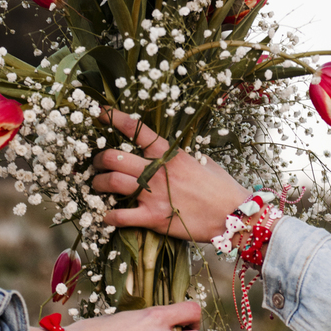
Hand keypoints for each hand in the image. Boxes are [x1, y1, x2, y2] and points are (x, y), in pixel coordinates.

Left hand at [92, 108, 248, 242]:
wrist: (234, 215)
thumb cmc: (221, 187)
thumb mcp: (202, 160)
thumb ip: (180, 155)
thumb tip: (169, 150)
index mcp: (170, 153)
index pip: (136, 129)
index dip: (113, 118)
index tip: (100, 112)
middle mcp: (158, 171)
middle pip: (114, 158)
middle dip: (98, 159)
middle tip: (96, 163)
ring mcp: (154, 195)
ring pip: (111, 183)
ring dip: (98, 183)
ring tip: (96, 185)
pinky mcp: (154, 218)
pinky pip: (120, 216)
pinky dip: (108, 215)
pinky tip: (105, 214)